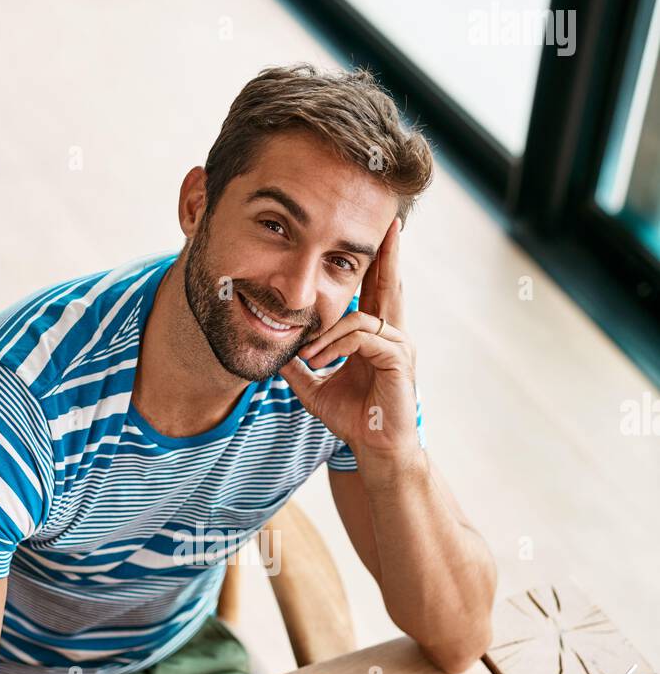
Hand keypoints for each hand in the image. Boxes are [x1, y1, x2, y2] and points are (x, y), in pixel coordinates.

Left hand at [280, 216, 420, 463]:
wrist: (374, 450)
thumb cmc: (352, 419)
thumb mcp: (314, 387)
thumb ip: (298, 366)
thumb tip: (274, 350)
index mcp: (374, 336)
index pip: (375, 290)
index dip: (375, 263)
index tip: (375, 235)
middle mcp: (392, 335)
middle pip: (389, 284)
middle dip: (387, 254)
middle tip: (388, 223)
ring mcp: (399, 346)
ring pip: (360, 316)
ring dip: (327, 332)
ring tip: (308, 354)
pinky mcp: (398, 359)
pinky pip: (362, 337)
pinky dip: (335, 345)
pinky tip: (319, 361)